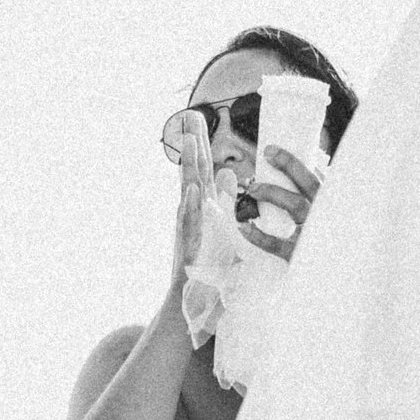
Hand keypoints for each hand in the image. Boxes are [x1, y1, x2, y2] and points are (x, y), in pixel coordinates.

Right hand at [169, 110, 212, 292]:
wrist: (193, 304)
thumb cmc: (210, 269)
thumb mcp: (224, 226)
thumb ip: (225, 200)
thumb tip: (230, 173)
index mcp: (204, 207)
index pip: (202, 168)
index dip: (200, 143)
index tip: (198, 117)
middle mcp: (194, 215)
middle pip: (193, 172)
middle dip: (191, 144)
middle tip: (189, 114)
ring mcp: (190, 231)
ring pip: (189, 193)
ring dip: (188, 167)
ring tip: (189, 140)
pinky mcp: (190, 250)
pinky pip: (190, 225)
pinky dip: (190, 208)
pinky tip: (191, 190)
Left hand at [241, 145, 324, 262]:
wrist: (337, 283)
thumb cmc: (329, 252)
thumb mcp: (330, 226)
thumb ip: (316, 204)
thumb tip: (300, 180)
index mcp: (334, 206)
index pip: (318, 177)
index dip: (296, 163)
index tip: (275, 151)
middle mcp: (328, 216)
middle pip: (309, 183)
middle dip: (289, 165)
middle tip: (268, 153)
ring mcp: (316, 235)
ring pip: (295, 205)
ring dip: (272, 192)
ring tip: (252, 188)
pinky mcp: (300, 256)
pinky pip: (276, 244)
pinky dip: (258, 235)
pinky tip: (244, 227)